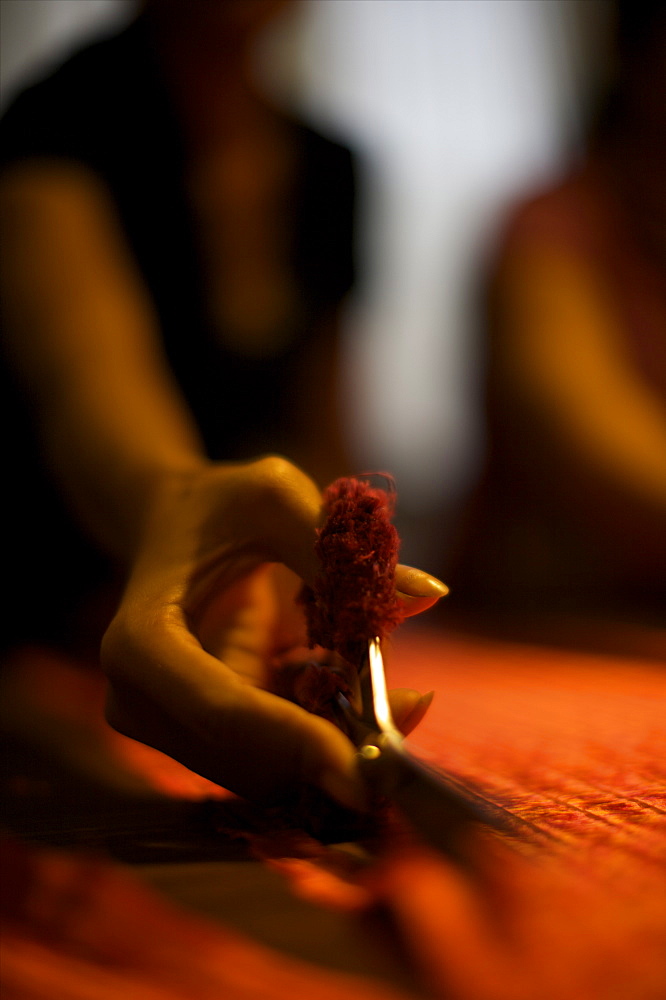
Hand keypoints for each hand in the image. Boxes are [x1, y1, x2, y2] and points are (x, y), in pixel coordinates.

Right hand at [102, 456, 446, 806]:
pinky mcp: (206, 737)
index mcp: (141, 642)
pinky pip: (280, 756)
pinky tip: (357, 685)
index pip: (223, 710)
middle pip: (252, 756)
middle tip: (414, 708)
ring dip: (340, 740)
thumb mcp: (271, 499)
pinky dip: (329, 732)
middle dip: (335, 745)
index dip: (297, 741)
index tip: (368, 768)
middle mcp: (142, 701)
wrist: (177, 528)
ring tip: (394, 687)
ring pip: (273, 769)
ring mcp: (172, 728)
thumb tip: (428, 593)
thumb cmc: (218, 504)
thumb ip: (339, 547)